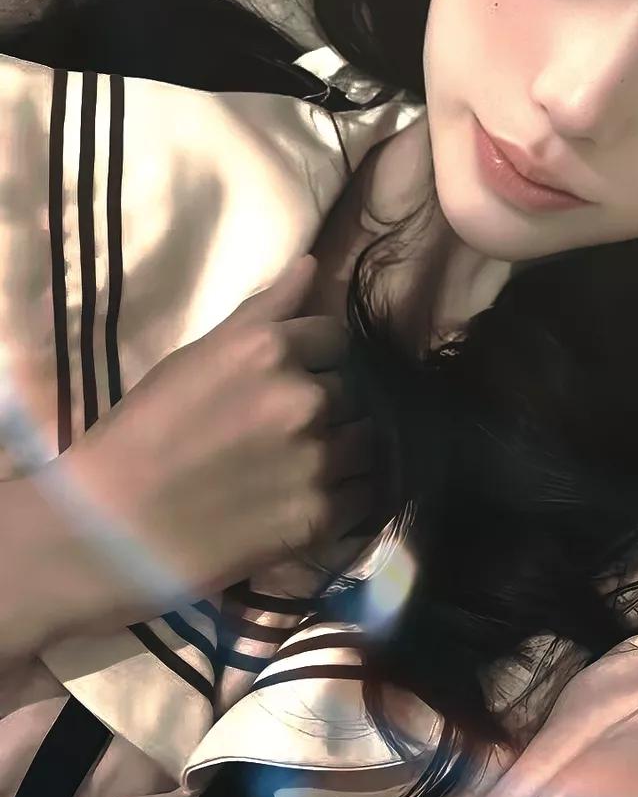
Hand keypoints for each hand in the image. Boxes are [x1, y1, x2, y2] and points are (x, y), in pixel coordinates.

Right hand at [47, 254, 377, 621]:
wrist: (109, 532)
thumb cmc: (142, 435)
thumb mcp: (196, 357)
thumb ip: (263, 310)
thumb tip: (312, 264)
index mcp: (270, 350)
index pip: (338, 338)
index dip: (319, 359)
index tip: (294, 381)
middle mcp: (304, 398)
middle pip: (355, 389)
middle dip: (332, 405)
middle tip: (289, 430)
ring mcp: (318, 459)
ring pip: (368, 440)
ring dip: (346, 450)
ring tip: (303, 467)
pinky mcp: (321, 515)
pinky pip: (367, 493)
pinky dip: (349, 496)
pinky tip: (310, 499)